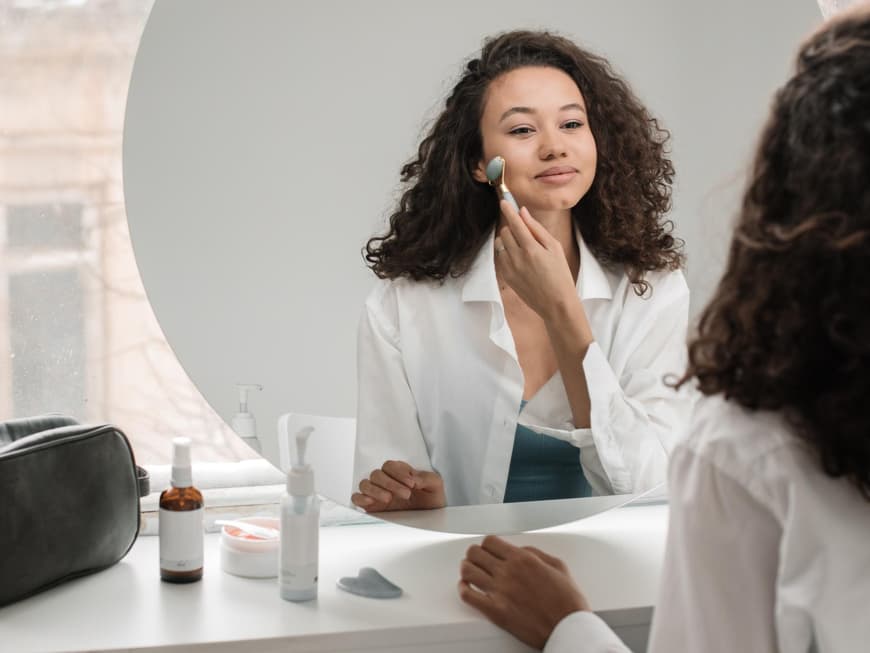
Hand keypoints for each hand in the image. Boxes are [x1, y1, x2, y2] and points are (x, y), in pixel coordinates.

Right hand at [351, 460, 445, 511]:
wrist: (432, 518)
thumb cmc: (432, 500)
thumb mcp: (435, 485)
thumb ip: (426, 477)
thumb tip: (414, 478)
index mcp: (399, 473)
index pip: (390, 466)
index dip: (399, 473)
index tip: (412, 484)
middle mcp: (386, 481)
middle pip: (377, 474)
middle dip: (391, 483)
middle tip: (406, 494)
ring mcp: (377, 493)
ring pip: (365, 484)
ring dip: (376, 490)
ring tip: (389, 499)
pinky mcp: (371, 507)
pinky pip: (357, 498)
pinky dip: (360, 498)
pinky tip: (371, 502)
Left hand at [458, 535, 589, 649]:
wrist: (568, 628)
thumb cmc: (567, 601)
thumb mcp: (557, 566)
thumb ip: (535, 553)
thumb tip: (520, 550)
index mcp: (523, 559)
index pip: (490, 541)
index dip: (487, 544)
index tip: (488, 549)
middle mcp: (508, 572)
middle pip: (475, 553)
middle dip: (475, 554)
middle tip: (477, 559)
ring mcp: (499, 592)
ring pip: (467, 571)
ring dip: (467, 569)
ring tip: (470, 572)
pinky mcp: (495, 611)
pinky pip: (468, 596)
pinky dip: (463, 589)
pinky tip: (467, 588)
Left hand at [494, 200, 577, 321]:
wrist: (555, 303)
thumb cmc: (560, 274)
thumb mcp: (554, 248)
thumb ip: (537, 229)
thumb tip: (523, 212)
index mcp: (531, 248)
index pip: (514, 223)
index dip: (508, 210)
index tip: (504, 201)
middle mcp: (517, 257)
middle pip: (505, 232)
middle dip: (512, 228)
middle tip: (525, 234)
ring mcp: (510, 268)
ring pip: (500, 244)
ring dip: (508, 241)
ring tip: (523, 249)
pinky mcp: (506, 277)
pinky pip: (501, 257)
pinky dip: (507, 254)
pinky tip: (521, 260)